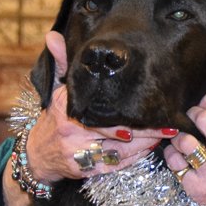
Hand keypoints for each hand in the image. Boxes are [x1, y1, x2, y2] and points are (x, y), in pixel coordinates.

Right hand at [25, 30, 177, 181]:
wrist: (37, 155)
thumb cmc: (53, 119)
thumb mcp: (55, 90)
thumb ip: (60, 62)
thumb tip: (52, 35)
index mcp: (67, 107)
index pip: (100, 108)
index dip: (125, 109)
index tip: (147, 102)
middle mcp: (72, 131)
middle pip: (114, 130)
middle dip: (143, 128)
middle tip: (167, 123)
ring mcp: (79, 153)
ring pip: (119, 149)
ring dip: (144, 143)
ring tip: (165, 133)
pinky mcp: (86, 170)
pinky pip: (116, 165)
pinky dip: (134, 157)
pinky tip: (150, 148)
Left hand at [164, 91, 205, 205]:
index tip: (204, 104)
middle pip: (204, 119)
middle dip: (191, 115)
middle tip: (188, 120)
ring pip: (185, 139)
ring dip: (177, 138)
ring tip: (180, 142)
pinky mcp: (197, 186)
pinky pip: (174, 160)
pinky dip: (171, 157)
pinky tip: (177, 161)